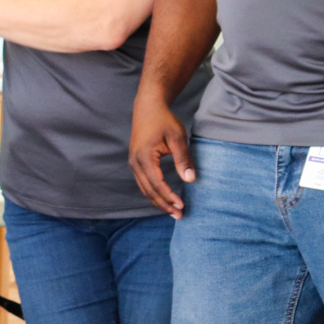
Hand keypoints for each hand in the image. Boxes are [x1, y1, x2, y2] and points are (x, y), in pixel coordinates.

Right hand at [128, 95, 194, 218]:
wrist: (147, 108)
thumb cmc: (164, 121)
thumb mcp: (177, 138)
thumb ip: (183, 159)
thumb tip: (190, 180)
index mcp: (144, 157)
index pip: (157, 184)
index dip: (169, 197)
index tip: (182, 206)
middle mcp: (135, 162)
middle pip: (149, 191)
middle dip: (164, 204)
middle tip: (179, 215)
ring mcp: (133, 163)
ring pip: (144, 189)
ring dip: (158, 201)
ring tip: (172, 210)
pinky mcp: (135, 162)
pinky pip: (143, 183)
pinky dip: (153, 193)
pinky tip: (163, 198)